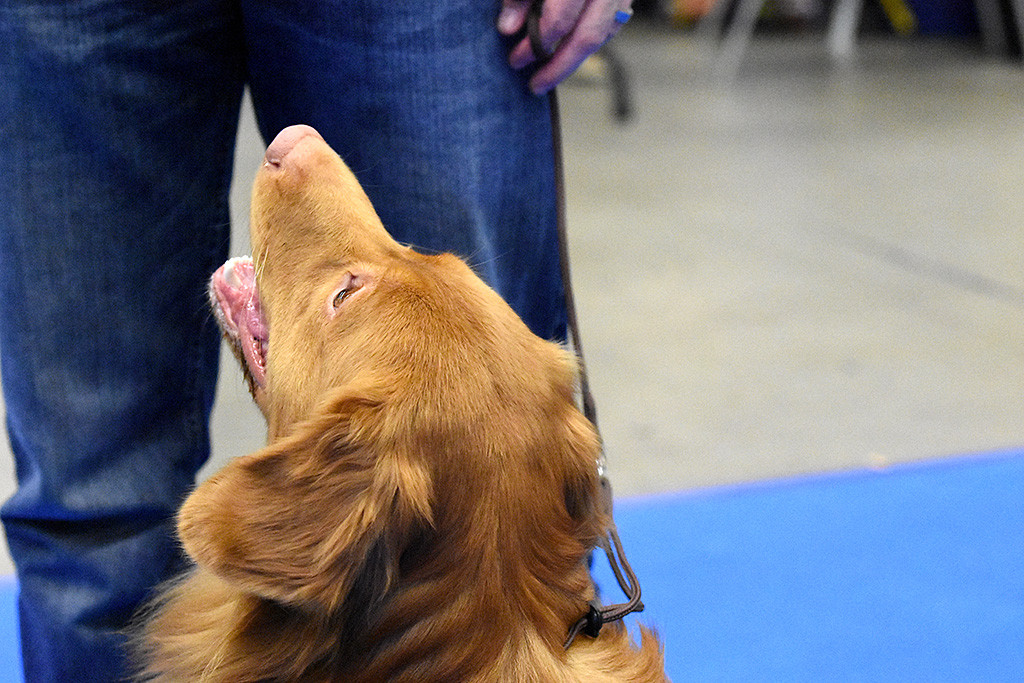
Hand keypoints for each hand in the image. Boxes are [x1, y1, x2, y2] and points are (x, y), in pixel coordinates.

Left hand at [498, 0, 631, 94]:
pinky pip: (613, 23)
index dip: (535, 45)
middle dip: (559, 68)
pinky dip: (591, 39)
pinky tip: (571, 51)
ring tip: (551, 74)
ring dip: (575, 58)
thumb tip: (506, 28)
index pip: (559, 22)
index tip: (516, 60)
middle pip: (587, 38)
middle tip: (536, 86)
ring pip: (603, 34)